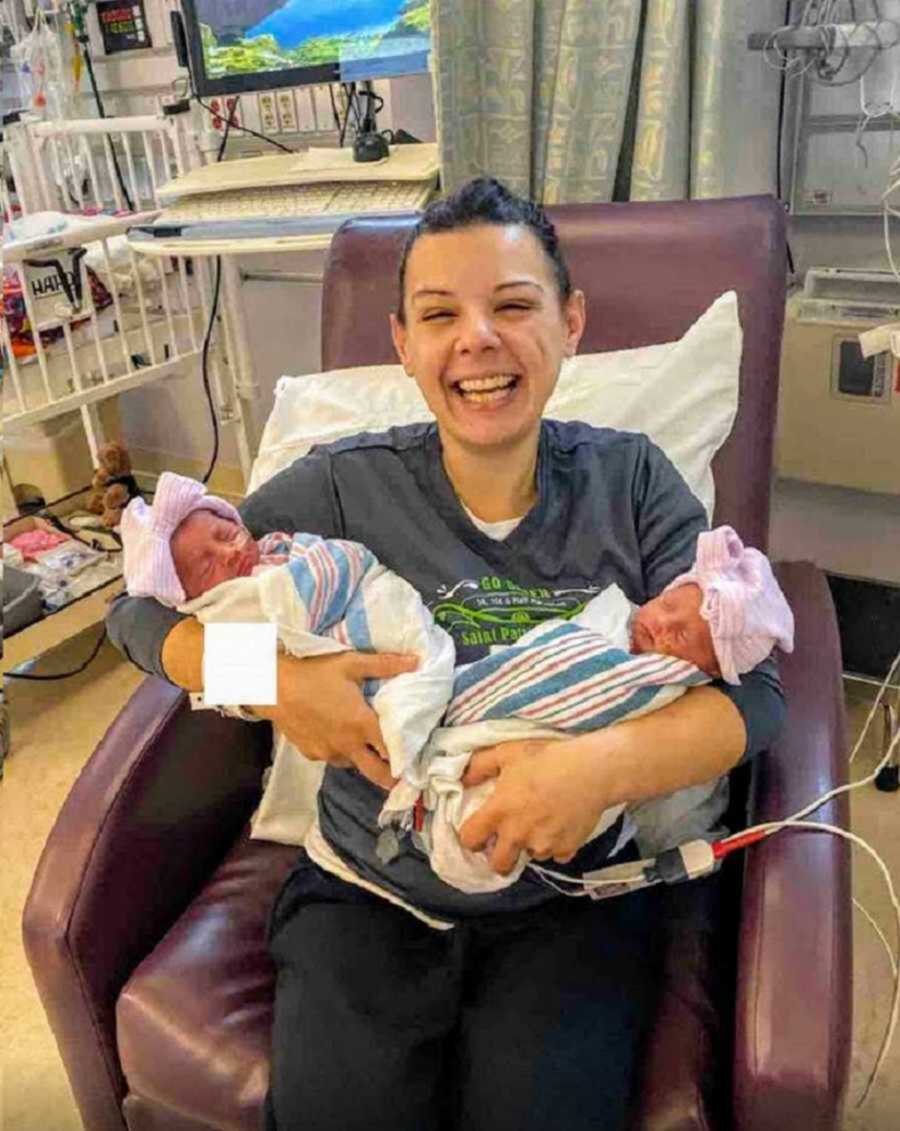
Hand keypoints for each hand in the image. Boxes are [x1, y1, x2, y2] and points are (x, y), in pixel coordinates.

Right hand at [253, 651, 417, 790]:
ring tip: (367, 745)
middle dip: (392, 778)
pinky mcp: (311, 754)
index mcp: (362, 724)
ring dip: (362, 758)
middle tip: (403, 777)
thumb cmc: (314, 672)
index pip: (393, 750)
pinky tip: (337, 735)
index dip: (408, 757)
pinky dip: (340, 751)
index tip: (419, 760)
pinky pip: (332, 758)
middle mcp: (347, 745)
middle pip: (377, 773)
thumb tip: (417, 661)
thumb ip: (386, 665)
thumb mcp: (351, 663)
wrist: (271, 685)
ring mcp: (328, 753)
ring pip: (353, 764)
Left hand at [459, 736, 610, 875]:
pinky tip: (561, 824)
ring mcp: (543, 845)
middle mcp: (518, 834)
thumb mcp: (508, 752)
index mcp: (499, 812)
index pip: (470, 840)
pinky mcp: (567, 849)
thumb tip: (463, 779)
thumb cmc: (547, 758)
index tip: (479, 832)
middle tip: (507, 841)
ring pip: (531, 856)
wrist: (591, 770)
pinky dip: (557, 844)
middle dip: (499, 857)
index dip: (471, 838)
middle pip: (499, 865)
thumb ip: (480, 766)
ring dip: (531, 845)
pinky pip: (556, 854)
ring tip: (542, 821)